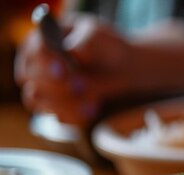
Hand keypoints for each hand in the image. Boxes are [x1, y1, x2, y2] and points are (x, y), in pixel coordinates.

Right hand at [15, 15, 183, 126]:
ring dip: (68, 104)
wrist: (140, 70)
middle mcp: (48, 64)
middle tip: (85, 90)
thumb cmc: (124, 50)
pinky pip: (63, 117)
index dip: (46, 65)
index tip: (69, 74)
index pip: (32, 53)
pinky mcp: (70, 106)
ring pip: (44, 102)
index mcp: (52, 40)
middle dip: (58, 87)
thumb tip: (70, 54)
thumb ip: (87, 43)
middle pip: (33, 81)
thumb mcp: (107, 40)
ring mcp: (56, 87)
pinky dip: (76, 116)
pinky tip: (92, 111)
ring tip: (91, 101)